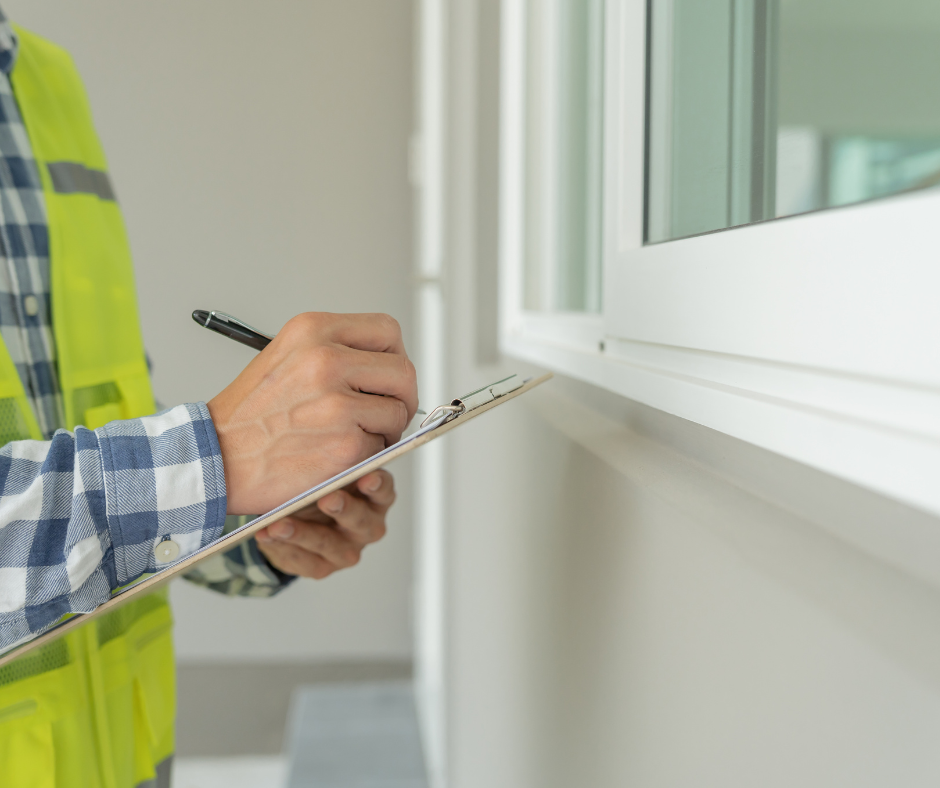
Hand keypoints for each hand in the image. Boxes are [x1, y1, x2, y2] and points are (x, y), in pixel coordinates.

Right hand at [207, 312, 417, 514]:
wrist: (213, 457)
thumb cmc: (249, 415)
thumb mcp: (287, 356)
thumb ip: (335, 350)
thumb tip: (387, 364)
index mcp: (313, 330)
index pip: (387, 331)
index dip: (395, 357)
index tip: (387, 377)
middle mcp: (326, 359)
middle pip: (403, 371)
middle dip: (402, 397)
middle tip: (388, 413)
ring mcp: (337, 403)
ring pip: (397, 411)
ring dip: (385, 430)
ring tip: (354, 435)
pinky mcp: (344, 444)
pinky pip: (381, 447)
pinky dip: (367, 456)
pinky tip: (336, 454)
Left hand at [254, 470, 393, 578]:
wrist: (293, 515)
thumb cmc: (316, 486)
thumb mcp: (326, 472)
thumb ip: (329, 465)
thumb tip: (318, 449)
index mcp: (375, 499)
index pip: (384, 492)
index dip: (378, 485)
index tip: (367, 477)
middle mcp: (367, 527)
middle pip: (362, 522)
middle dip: (344, 509)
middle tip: (327, 498)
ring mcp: (346, 551)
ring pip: (330, 546)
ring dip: (304, 534)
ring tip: (279, 524)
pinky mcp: (323, 567)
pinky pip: (305, 561)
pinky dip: (284, 548)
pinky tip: (267, 535)